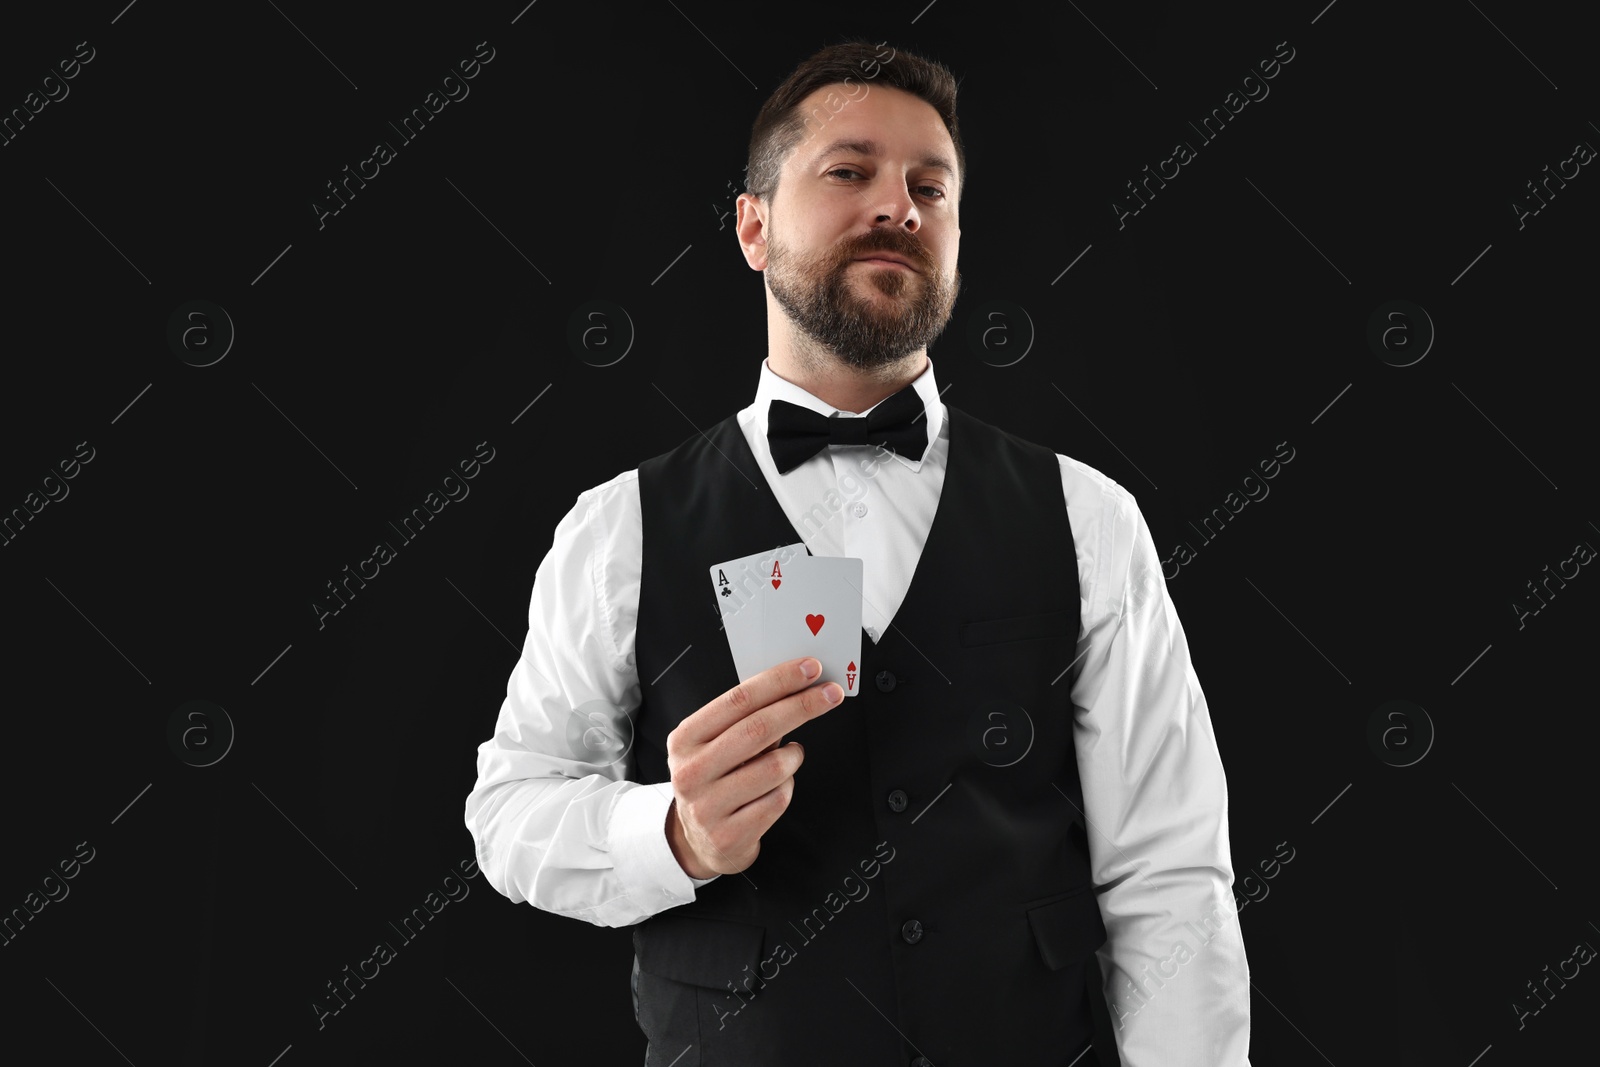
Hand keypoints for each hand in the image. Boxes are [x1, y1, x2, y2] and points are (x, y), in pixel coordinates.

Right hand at [664, 657, 842, 877]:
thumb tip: (793, 685)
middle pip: (759, 728)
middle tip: (829, 695)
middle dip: (802, 706)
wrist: (700, 841)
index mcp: (686, 739)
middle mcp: (691, 771)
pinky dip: (787, 788)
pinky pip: (779, 800)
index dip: (779, 681)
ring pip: (775, 768)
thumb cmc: (715, 781)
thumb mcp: (714, 745)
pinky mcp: (729, 834)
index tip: (809, 669)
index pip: (738, 700)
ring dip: (794, 756)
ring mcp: (707, 806)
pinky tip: (776, 788)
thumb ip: (745, 718)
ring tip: (789, 756)